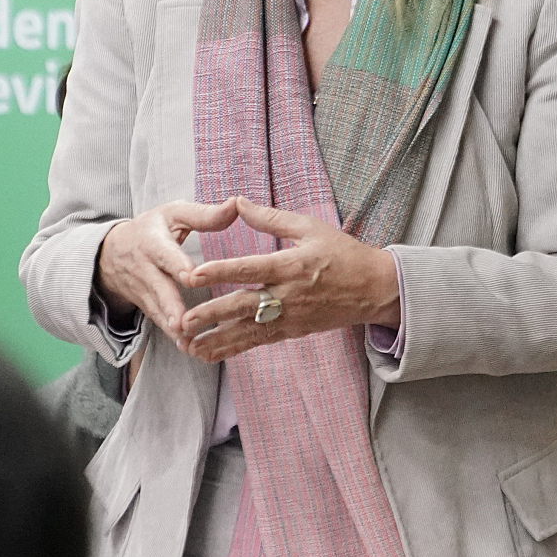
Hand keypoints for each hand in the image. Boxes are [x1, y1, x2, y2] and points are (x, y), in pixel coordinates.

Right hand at [94, 200, 242, 337]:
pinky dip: (172, 336)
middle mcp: (146, 268)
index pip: (165, 254)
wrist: (111, 253)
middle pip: (159, 288)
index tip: (190, 276)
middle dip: (170, 305)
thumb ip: (204, 214)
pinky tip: (189, 348)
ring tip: (188, 343)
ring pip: (158, 310)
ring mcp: (144, 291)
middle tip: (183, 321)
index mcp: (154, 242)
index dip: (177, 265)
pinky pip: (159, 322)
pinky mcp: (147, 306)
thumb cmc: (152, 229)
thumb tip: (236, 204)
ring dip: (172, 327)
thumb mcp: (173, 215)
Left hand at [176, 202, 401, 362]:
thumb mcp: (310, 227)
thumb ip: (270, 217)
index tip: (193, 275)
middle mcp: (289, 294)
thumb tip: (237, 201)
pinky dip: (233, 349)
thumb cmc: (342, 254)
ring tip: (188, 345)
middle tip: (183, 320)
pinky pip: (258, 342)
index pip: (250, 268)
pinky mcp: (292, 331)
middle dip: (212, 314)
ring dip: (217, 339)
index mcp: (292, 265)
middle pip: (244, 305)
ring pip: (247, 331)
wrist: (374, 289)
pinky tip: (210, 354)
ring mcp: (291, 317)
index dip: (220, 271)